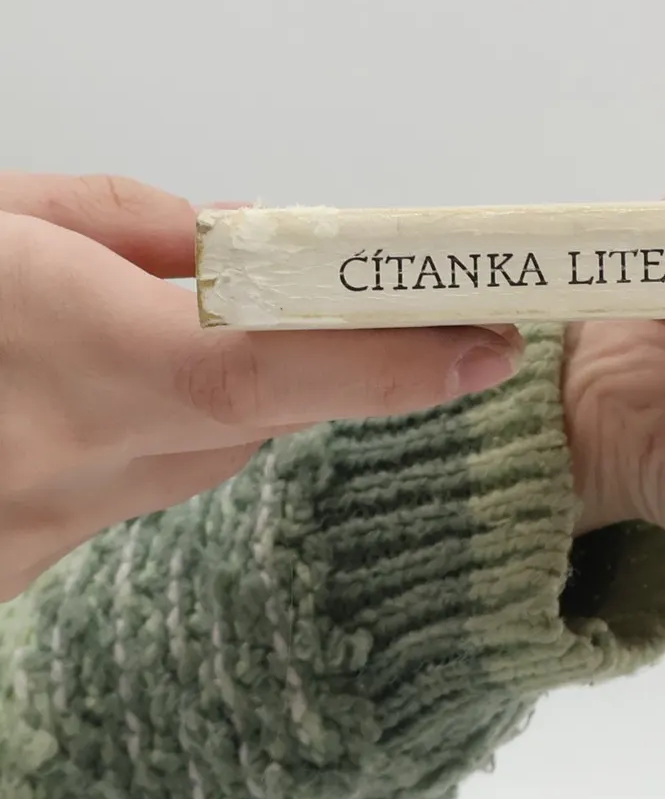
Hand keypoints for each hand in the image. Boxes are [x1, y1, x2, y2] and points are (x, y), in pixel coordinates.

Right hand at [0, 174, 526, 599]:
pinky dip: (112, 447)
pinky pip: (107, 503)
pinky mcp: (4, 572)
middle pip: (241, 422)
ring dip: (183, 403)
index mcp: (64, 355)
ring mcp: (29, 535)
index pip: (262, 372)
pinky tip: (51, 408)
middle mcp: (56, 468)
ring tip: (105, 338)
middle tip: (319, 305)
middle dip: (278, 361)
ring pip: (178, 466)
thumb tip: (239, 242)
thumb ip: (124, 226)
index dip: (385, 365)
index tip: (482, 347)